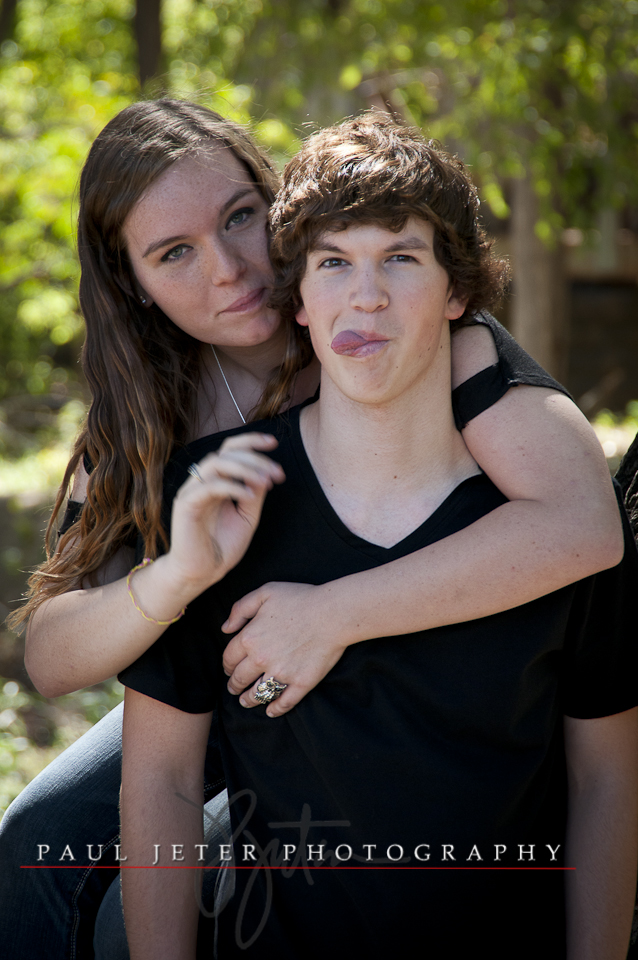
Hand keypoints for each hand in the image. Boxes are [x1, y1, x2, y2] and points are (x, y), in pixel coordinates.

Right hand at [166, 434, 284, 595]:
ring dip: (244, 468)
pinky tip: (250, 496)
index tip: (274, 443)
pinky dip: (233, 487)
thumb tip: (267, 472)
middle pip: (226, 451)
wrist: (202, 573)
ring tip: (265, 481)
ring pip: (216, 463)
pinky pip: (209, 486)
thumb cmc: (222, 546)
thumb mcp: (247, 516)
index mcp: (216, 480)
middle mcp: (202, 481)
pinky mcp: (186, 504)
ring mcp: (192, 491)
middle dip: (255, 458)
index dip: (251, 441)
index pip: (230, 449)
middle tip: (277, 473)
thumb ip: (255, 493)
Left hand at [221, 581, 347, 716]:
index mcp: (249, 637)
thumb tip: (225, 628)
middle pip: (240, 679)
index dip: (227, 665)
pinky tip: (270, 711)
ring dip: (249, 699)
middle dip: (234, 685)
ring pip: (258, 694)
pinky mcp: (300, 682)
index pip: (229, 659)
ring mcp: (281, 673)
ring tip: (247, 701)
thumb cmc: (300, 598)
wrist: (333, 612)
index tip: (229, 668)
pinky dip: (275, 709)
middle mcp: (261, 659)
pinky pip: (284, 702)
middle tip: (234, 688)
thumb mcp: (265, 592)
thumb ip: (240, 608)